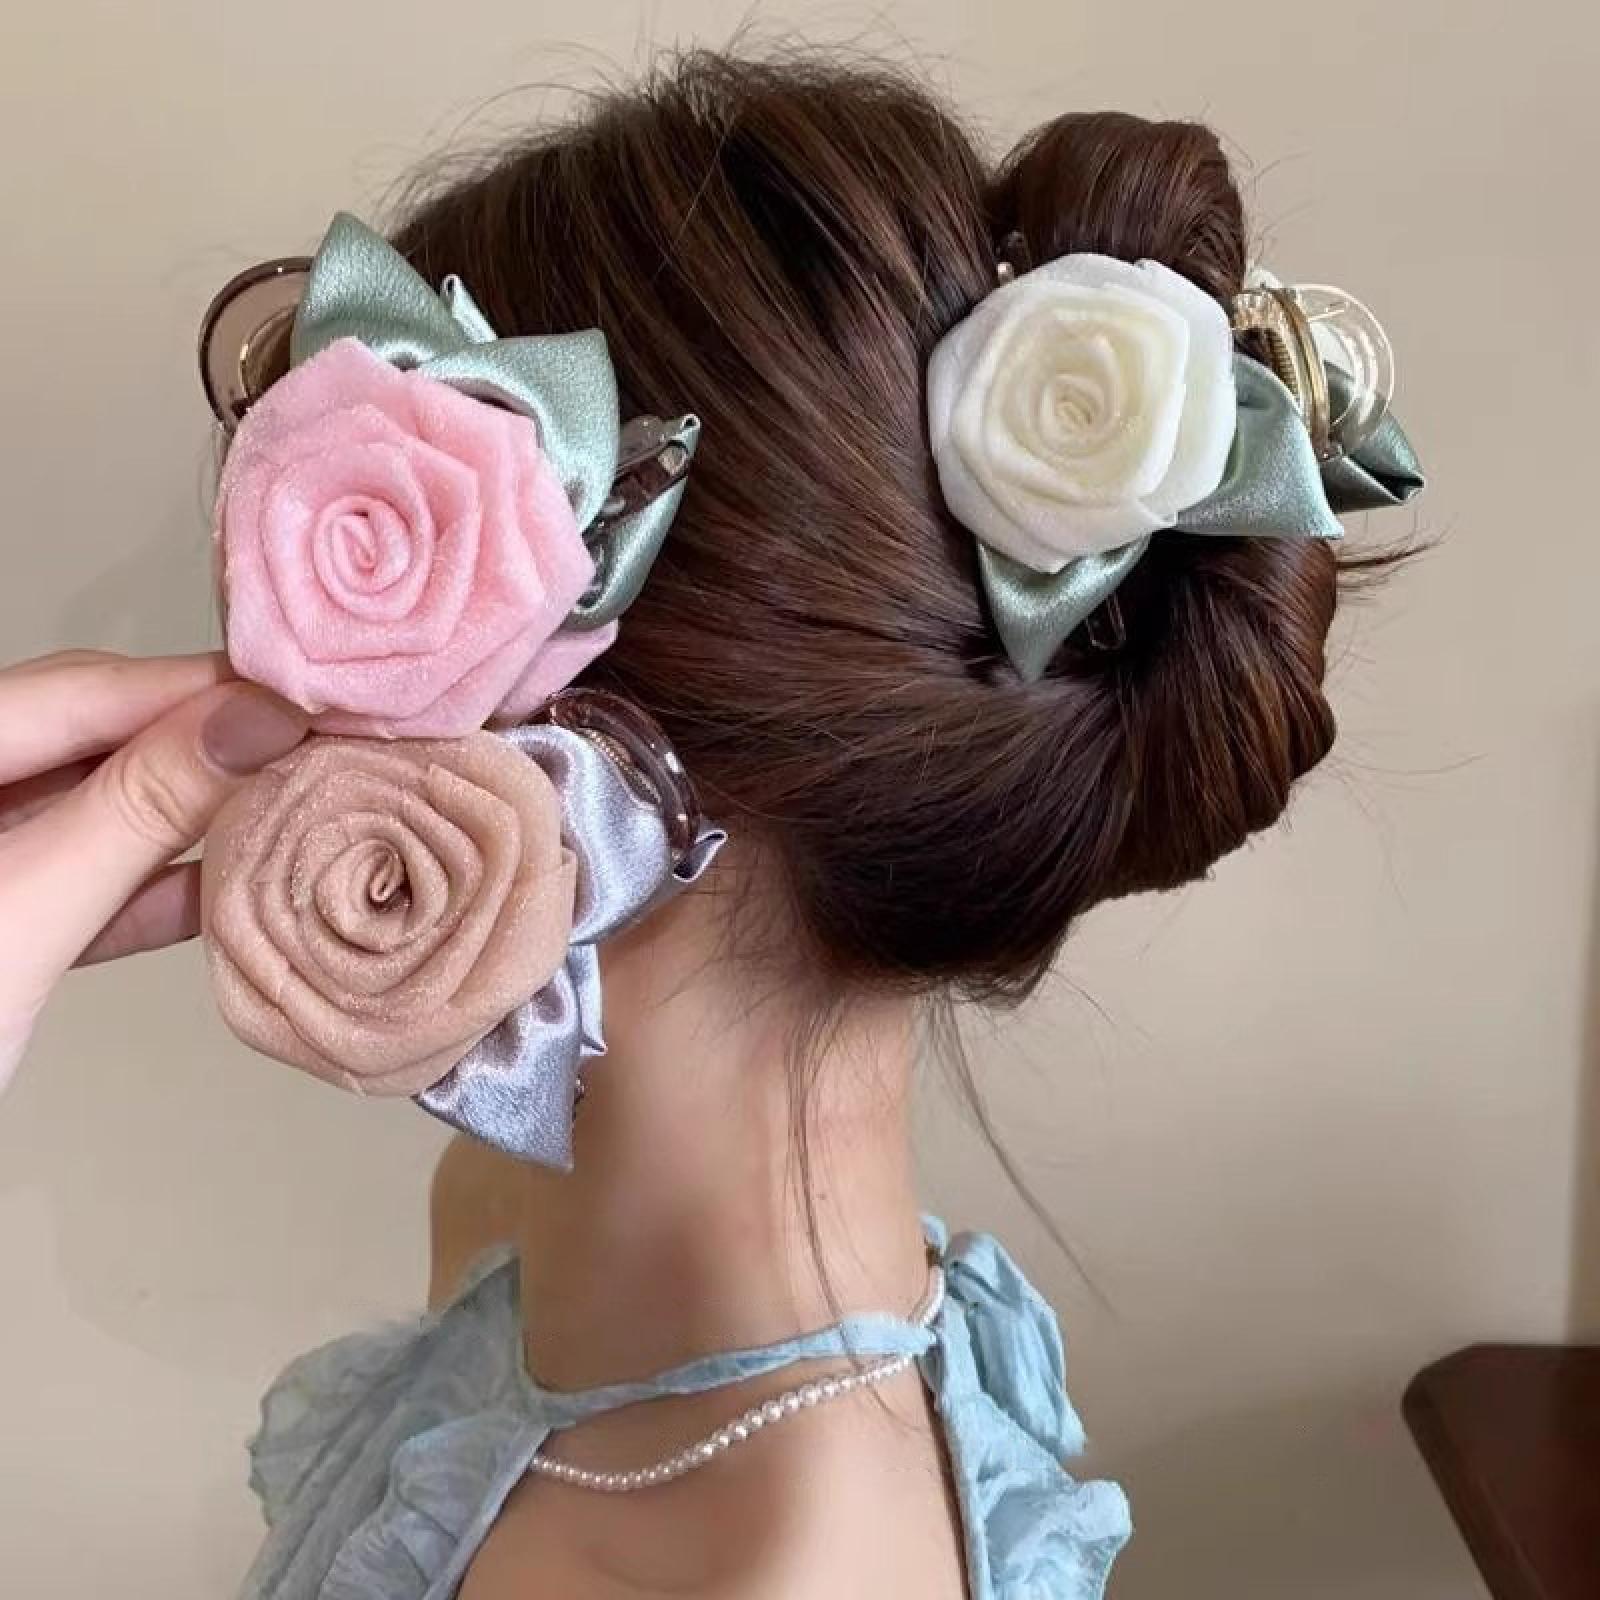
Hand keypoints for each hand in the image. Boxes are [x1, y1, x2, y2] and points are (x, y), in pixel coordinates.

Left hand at [0, 651, 308, 1092]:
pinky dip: (151, 885)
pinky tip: (227, 884)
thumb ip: (136, 811)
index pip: (79, 692)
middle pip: (88, 735)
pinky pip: (78, 882)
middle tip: (314, 742)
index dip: (198, 688)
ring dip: (189, 811)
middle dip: (201, 738)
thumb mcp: (20, 916)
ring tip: (292, 803)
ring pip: (92, 808)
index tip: (309, 700)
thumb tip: (255, 720)